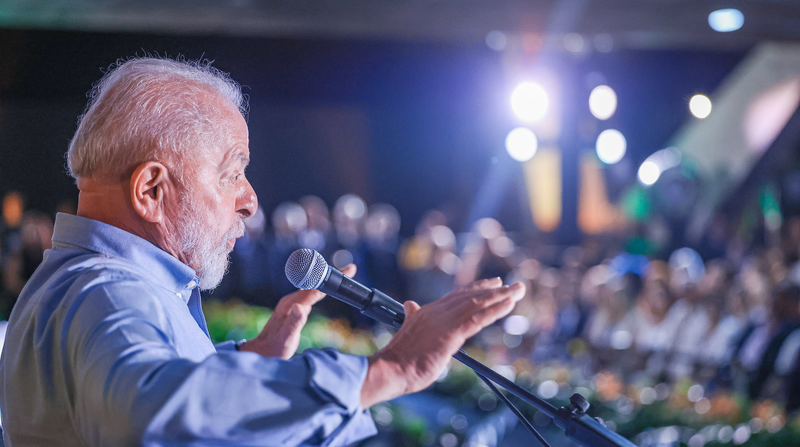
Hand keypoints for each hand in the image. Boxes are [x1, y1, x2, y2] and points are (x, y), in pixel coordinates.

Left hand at [240, 264, 356, 358]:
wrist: (260, 352)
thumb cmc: (274, 348)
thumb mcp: (285, 338)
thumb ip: (293, 323)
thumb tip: (300, 306)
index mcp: (291, 305)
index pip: (314, 289)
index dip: (330, 279)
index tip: (345, 272)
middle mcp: (291, 301)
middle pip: (314, 284)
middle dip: (332, 275)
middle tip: (350, 270)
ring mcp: (291, 304)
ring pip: (312, 288)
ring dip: (326, 280)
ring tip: (342, 275)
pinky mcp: (292, 308)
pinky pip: (309, 294)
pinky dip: (320, 289)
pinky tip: (324, 289)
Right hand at [360, 277, 524, 407]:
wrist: (389, 369)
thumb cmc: (398, 359)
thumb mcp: (407, 332)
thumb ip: (413, 317)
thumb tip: (410, 305)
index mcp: (427, 312)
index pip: (457, 296)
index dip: (476, 288)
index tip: (492, 283)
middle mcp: (437, 311)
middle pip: (471, 296)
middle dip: (494, 290)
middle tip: (514, 285)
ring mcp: (444, 321)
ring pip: (478, 304)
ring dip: (501, 296)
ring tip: (518, 290)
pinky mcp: (450, 333)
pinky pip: (477, 318)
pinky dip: (495, 310)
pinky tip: (509, 304)